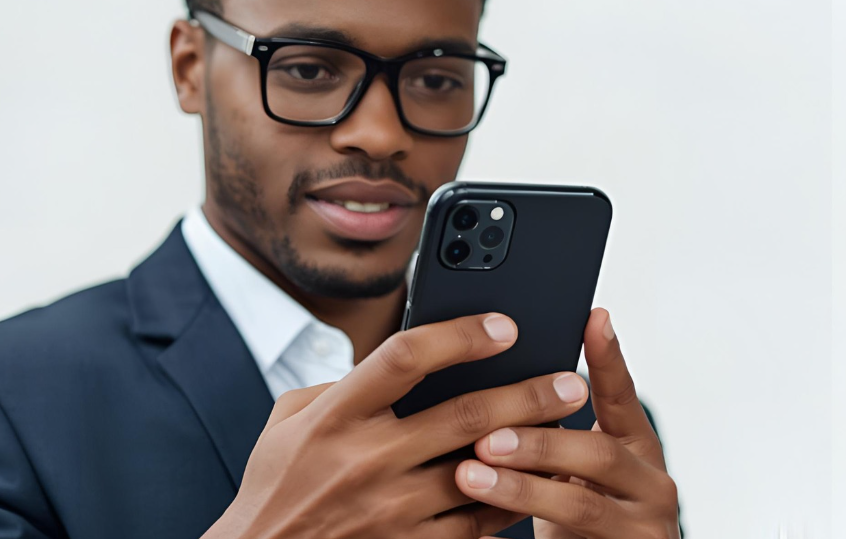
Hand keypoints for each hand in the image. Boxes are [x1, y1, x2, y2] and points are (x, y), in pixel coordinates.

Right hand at [203, 313, 590, 538]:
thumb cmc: (277, 485)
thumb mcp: (287, 422)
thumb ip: (338, 387)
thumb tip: (396, 364)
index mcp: (334, 416)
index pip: (404, 359)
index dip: (459, 336)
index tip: (502, 326)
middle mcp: (364, 460)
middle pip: (462, 416)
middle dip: (525, 394)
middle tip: (567, 378)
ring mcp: (389, 510)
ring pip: (481, 473)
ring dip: (532, 449)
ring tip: (569, 428)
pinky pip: (475, 524)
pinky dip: (510, 500)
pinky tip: (535, 481)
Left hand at [454, 308, 679, 538]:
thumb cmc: (577, 518)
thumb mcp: (571, 470)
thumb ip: (549, 432)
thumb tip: (488, 384)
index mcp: (636, 449)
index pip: (622, 397)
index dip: (609, 359)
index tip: (593, 318)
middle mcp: (651, 485)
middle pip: (598, 453)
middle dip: (538, 442)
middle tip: (486, 435)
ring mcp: (642, 530)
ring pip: (581, 506)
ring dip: (520, 489)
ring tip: (469, 475)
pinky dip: (517, 531)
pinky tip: (483, 524)